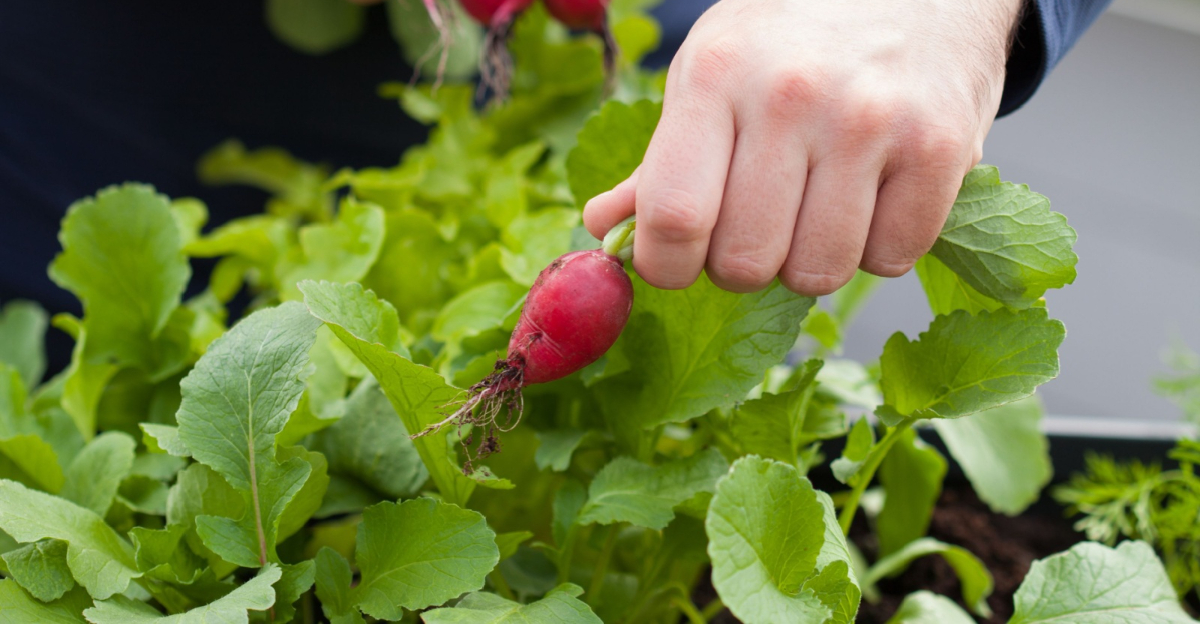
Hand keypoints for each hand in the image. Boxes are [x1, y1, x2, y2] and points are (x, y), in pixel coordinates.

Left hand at [584, 0, 1024, 294]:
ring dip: (809, 262)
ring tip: (814, 212)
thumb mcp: (709, 74)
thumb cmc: (791, 39)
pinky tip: (871, 202)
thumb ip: (658, 162)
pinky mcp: (941, 146)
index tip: (678, 260)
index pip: (673, 218)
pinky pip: (892, 259)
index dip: (666, 265)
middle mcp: (791, 95)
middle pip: (745, 263)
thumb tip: (600, 227)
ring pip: (818, 273)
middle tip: (756, 227)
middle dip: (741, 266)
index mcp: (715, 76)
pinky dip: (877, 249)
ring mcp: (872, 121)